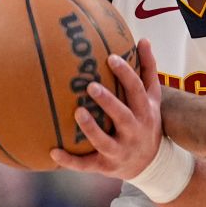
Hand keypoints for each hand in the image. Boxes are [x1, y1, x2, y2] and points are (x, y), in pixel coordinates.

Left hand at [50, 38, 163, 180]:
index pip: (137, 91)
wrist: (152, 164)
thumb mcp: (153, 98)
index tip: (110, 58)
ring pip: (104, 142)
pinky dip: (70, 161)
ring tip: (77, 112)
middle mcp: (134, 132)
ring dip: (91, 129)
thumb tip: (143, 39)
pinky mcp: (106, 166)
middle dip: (109, 102)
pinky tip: (53, 152)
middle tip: (91, 86)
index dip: (126, 74)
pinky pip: (87, 165)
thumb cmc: (146, 120)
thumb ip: (148, 70)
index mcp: (145, 112)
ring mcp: (120, 151)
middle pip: (123, 116)